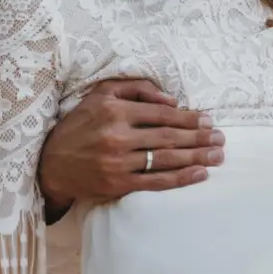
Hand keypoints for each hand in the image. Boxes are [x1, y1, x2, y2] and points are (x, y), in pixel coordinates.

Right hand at [37, 79, 224, 211]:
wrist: (51, 164)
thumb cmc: (80, 125)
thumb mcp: (101, 95)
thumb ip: (135, 89)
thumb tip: (171, 99)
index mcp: (115, 111)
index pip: (161, 114)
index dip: (188, 117)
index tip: (207, 120)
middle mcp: (118, 136)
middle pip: (168, 137)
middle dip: (199, 137)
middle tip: (221, 138)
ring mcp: (118, 162)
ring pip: (166, 159)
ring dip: (197, 157)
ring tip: (218, 155)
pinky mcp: (118, 184)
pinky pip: (156, 182)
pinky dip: (181, 178)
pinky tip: (200, 174)